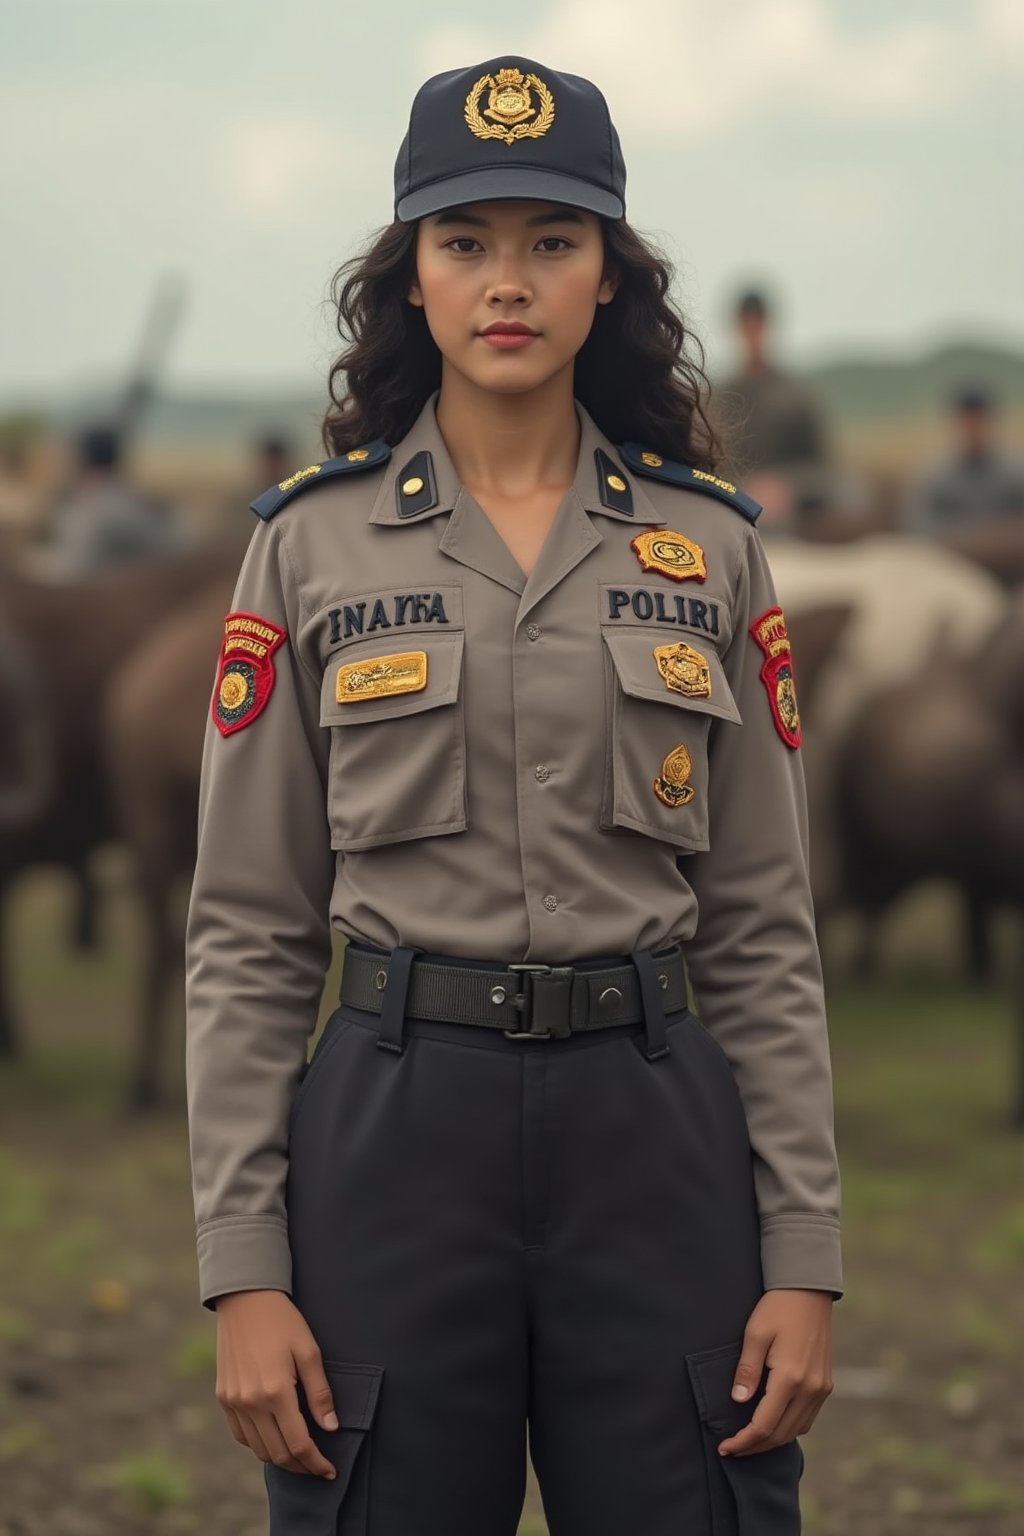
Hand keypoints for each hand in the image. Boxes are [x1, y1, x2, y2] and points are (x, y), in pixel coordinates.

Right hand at [213, 1289, 339, 1477]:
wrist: (245, 1300)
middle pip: (278, 1454)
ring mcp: (233, 1402)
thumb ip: (320, 1393)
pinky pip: (241, 1435)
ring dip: (280, 1458)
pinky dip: (258, 1443)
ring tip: (299, 1454)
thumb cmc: (283, 1322)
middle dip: (301, 1466)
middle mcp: (251, 1403)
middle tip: (318, 1467)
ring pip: (258, 1449)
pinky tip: (274, 1436)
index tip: (330, 1471)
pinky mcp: (223, 1397)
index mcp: (276, 1392)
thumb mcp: (309, 1351)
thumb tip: (330, 1428)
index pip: (299, 1444)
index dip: (316, 1463)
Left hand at [716, 1288, 833, 1457]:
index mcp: (791, 1378)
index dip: (744, 1441)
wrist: (808, 1292)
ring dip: (772, 1440)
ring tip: (749, 1440)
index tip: (725, 1447)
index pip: (764, 1425)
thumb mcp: (754, 1334)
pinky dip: (789, 1428)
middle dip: (755, 1446)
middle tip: (733, 1449)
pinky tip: (772, 1422)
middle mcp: (810, 1389)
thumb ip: (747, 1370)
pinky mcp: (825, 1385)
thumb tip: (738, 1401)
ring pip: (796, 1430)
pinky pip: (807, 1418)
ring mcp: (821, 1388)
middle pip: (781, 1434)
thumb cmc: (777, 1308)